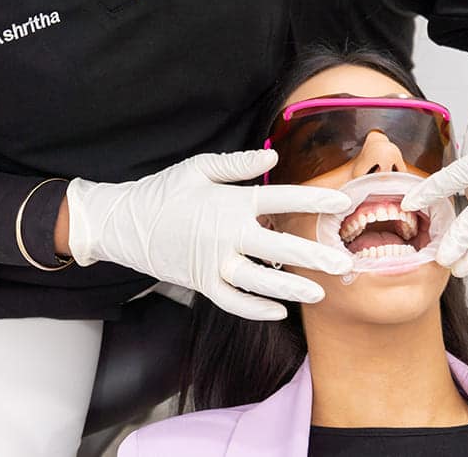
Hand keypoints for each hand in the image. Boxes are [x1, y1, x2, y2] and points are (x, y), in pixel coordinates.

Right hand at [66, 149, 351, 319]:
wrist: (123, 223)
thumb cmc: (163, 191)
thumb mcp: (198, 168)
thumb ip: (237, 164)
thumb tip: (272, 156)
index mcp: (228, 202)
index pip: (279, 200)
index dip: (312, 202)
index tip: (341, 204)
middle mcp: (225, 235)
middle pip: (278, 248)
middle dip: (314, 256)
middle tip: (345, 263)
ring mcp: (213, 263)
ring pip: (260, 282)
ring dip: (292, 288)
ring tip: (319, 293)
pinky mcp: (201, 283)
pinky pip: (233, 302)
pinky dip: (256, 310)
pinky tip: (279, 311)